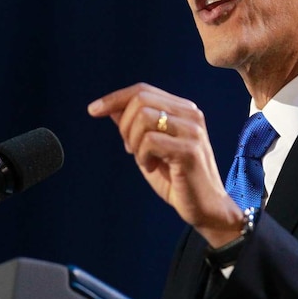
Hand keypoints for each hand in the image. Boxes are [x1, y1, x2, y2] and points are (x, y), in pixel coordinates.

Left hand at [88, 83, 244, 246]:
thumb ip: (134, 127)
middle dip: (124, 125)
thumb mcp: (149, 149)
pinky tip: (152, 167)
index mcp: (183, 110)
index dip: (115, 98)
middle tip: (130, 149)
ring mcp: (192, 130)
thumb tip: (110, 108)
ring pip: (143, 117)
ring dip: (134, 142)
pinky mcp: (190, 149)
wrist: (205, 208)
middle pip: (140, 99)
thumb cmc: (177, 180)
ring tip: (144, 160)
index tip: (93, 110)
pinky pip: (150, 141)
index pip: (143, 90)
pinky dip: (143, 156)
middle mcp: (191, 114)